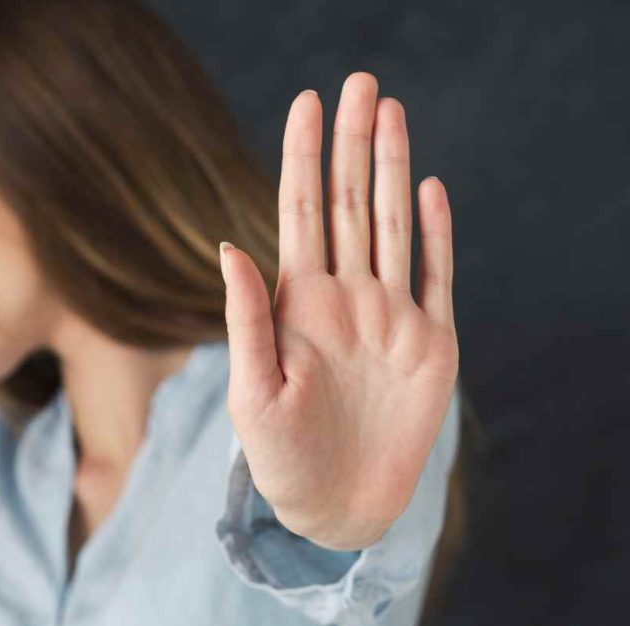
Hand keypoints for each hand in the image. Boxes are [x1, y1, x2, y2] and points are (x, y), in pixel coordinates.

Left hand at [219, 72, 458, 551]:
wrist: (336, 506)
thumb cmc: (280, 458)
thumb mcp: (251, 389)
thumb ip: (246, 318)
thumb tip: (227, 245)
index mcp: (299, 306)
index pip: (302, 214)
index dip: (303, 159)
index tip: (306, 104)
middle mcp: (345, 300)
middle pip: (350, 205)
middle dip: (353, 144)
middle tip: (360, 82)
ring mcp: (390, 318)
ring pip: (392, 227)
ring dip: (393, 169)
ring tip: (390, 113)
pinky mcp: (431, 345)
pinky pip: (437, 277)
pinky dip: (436, 235)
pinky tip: (429, 189)